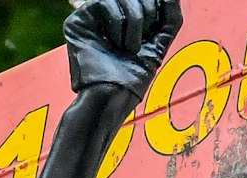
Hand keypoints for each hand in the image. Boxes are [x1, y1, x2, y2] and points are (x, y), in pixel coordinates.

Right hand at [63, 0, 183, 98]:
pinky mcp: (77, 22)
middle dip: (148, 12)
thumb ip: (168, 16)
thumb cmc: (134, 79)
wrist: (112, 98)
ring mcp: (91, 18)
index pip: (144, 0)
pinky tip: (114, 44)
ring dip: (135, 21)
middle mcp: (106, 17)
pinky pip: (103, 2)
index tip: (157, 26)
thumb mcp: (159, 43)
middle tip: (142, 41)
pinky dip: (117, 23)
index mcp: (124, 21)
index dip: (156, 6)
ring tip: (130, 48)